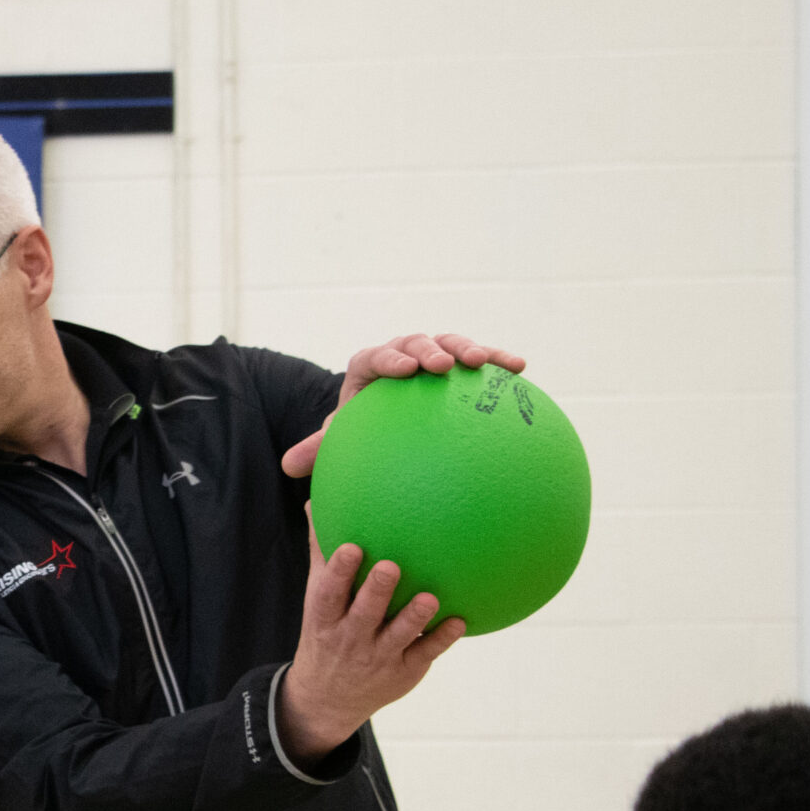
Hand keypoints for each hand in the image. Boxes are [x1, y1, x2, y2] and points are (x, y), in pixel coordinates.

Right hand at [277, 530, 464, 762]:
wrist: (329, 696)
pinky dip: (442, 639)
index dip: (338, 572)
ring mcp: (378, 657)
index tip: (351, 547)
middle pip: (364, 614)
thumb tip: (314, 501)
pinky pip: (424, 653)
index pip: (328, 594)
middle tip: (391, 566)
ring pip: (398, 636)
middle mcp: (350, 639)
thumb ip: (321, 552)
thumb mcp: (316, 598)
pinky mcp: (403, 671)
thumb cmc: (328, 631)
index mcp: (326, 618)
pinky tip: (459, 621)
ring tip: (430, 598)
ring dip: (414, 618)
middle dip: (376, 592)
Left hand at [280, 332, 526, 478]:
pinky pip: (482, 362)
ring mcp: (435, 358)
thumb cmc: (364, 432)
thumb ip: (320, 448)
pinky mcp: (462, 367)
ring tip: (485, 361)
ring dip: (469, 348)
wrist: (391, 424)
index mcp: (369, 368)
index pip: (375, 357)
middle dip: (429, 349)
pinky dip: (499, 360)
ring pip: (451, 344)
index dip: (388, 358)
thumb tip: (288, 466)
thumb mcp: (343, 439)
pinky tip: (521, 367)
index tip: (402, 369)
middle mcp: (403, 355)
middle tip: (441, 364)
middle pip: (415, 344)